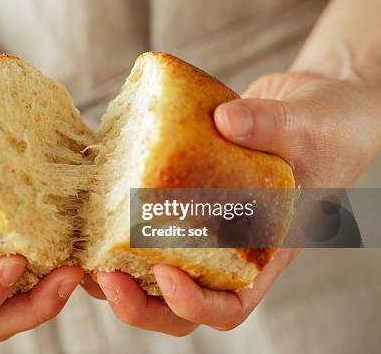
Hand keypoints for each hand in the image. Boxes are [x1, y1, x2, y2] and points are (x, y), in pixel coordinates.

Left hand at [83, 71, 380, 334]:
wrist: (313, 106)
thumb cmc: (328, 126)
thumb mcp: (311, 124)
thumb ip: (275, 125)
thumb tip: (226, 121)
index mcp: (264, 249)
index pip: (230, 303)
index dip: (195, 304)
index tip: (166, 275)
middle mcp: (227, 245)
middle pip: (178, 298)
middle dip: (137, 300)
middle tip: (102, 275)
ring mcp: (200, 220)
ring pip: (151, 264)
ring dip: (113, 267)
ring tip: (81, 252)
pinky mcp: (179, 190)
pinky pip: (143, 215)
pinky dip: (113, 215)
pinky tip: (89, 198)